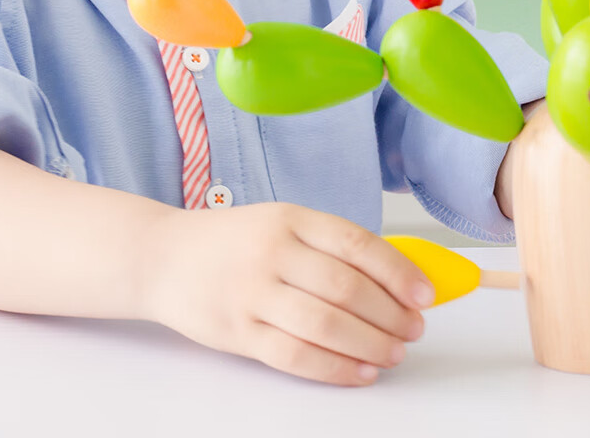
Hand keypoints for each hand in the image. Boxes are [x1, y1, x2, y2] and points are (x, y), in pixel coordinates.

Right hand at [142, 201, 433, 385]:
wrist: (164, 257)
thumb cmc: (235, 241)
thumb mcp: (281, 222)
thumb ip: (330, 246)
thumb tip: (397, 276)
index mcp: (291, 218)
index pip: (357, 243)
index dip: (398, 271)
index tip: (425, 293)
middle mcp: (273, 252)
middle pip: (346, 287)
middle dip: (390, 314)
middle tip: (414, 328)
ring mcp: (253, 293)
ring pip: (325, 324)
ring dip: (370, 344)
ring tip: (394, 352)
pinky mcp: (238, 332)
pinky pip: (295, 356)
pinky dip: (335, 369)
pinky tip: (359, 372)